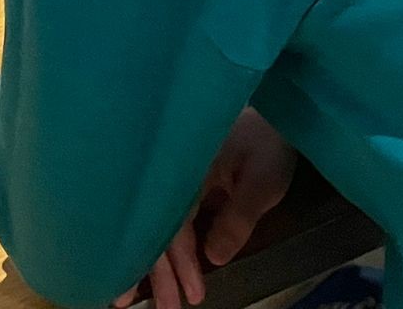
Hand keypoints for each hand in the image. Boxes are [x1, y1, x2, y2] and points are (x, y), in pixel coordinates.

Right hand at [112, 110, 296, 308]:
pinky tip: (148, 268)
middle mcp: (172, 173)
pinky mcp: (176, 183)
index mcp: (187, 166)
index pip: (176, 221)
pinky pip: (162, 217)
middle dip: (156, 271)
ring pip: (155, 223)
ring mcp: (172, 178)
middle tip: (161, 308)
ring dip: (148, 262)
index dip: (179, 261)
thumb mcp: (263, 181)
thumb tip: (212, 258)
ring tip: (130, 299)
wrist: (271, 114)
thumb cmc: (268, 143)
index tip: (190, 293)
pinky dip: (155, 245)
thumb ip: (239, 218)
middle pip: (157, 226)